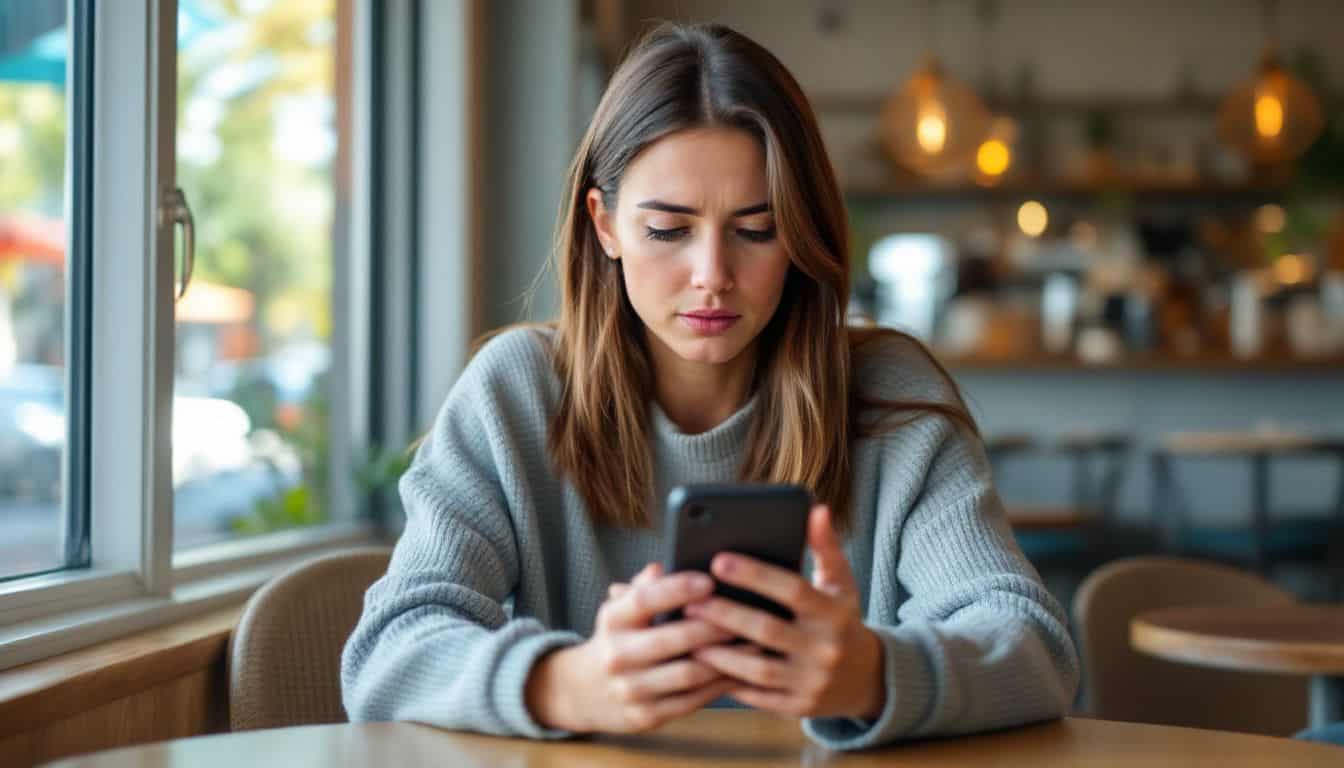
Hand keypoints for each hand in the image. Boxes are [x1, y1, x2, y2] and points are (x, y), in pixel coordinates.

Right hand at [525, 563, 736, 732]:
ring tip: (754, 644)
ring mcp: (630, 689)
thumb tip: (660, 567)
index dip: (679, 589)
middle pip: (674, 639)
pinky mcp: (645, 716)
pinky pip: (691, 700)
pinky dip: (719, 686)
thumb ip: (642, 588)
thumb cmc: (616, 639)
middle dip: (714, 626)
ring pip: (688, 674)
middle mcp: (617, 655)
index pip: (645, 599)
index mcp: (613, 620)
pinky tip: (739, 672)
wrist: (582, 690)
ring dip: (726, 659)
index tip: (711, 581)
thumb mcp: (620, 609)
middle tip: (746, 615)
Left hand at [685, 504, 885, 719]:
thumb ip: (825, 546)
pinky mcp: (798, 707)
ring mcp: (812, 681)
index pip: (792, 589)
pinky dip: (730, 681)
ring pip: (758, 668)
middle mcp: (824, 648)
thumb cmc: (842, 620)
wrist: (867, 679)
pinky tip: (703, 666)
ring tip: (687, 634)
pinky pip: (758, 695)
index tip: (718, 561)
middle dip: (725, 614)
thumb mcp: (841, 583)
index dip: (755, 575)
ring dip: (719, 652)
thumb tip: (815, 509)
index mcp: (833, 613)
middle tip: (689, 601)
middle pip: (767, 630)